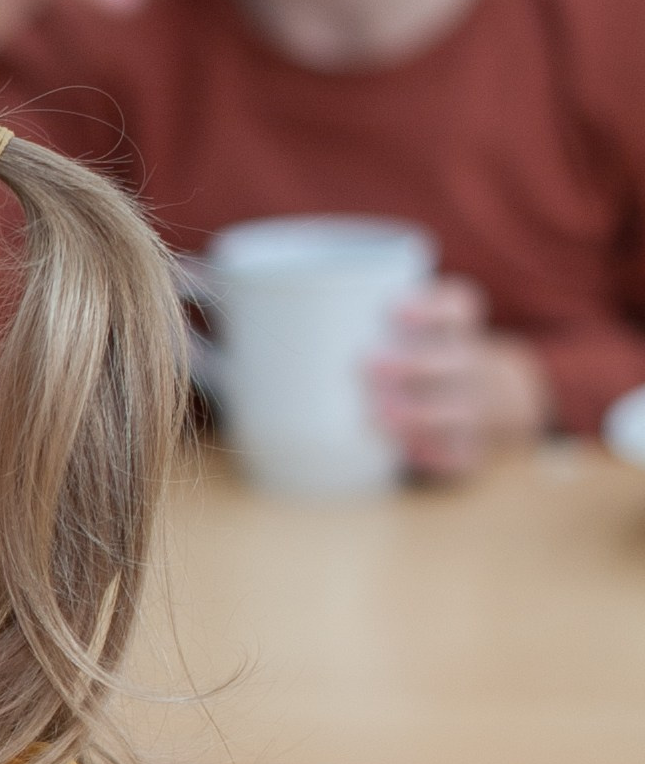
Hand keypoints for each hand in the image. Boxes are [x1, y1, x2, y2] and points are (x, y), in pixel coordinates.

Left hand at [369, 279, 551, 477]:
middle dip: (414, 365)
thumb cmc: (422, 356)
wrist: (492, 396)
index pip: (458, 307)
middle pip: (456, 360)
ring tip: (375, 419)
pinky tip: (408, 455)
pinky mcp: (472, 447)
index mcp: (458, 329)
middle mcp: (472, 365)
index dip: (431, 308)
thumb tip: (269, 337)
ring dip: (419, 415)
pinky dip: (437, 456)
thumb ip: (358, 325)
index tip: (393, 310)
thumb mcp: (410, 331)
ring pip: (458, 411)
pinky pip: (463, 454)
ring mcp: (476, 407)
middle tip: (366, 365)